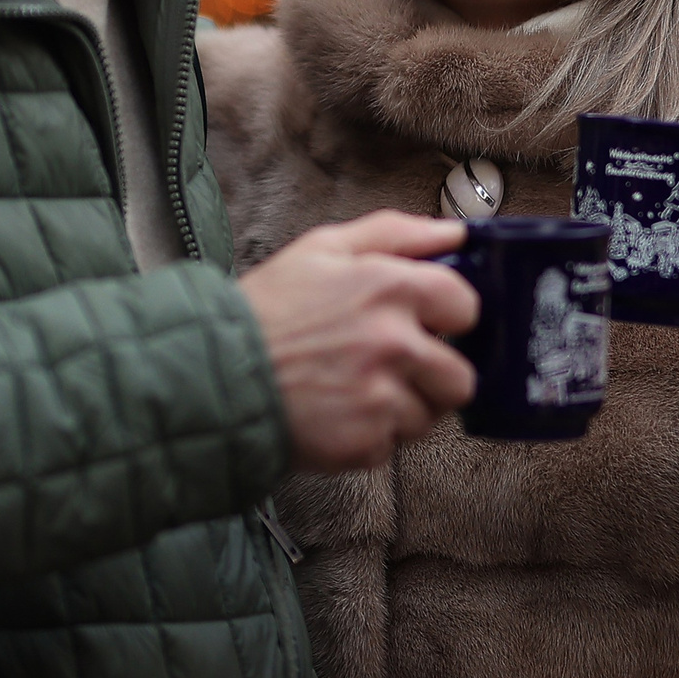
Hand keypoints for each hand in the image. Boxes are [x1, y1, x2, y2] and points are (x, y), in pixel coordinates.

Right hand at [238, 210, 479, 471]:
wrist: (211, 374)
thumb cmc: (265, 311)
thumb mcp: (321, 249)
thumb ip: (394, 233)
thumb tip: (454, 232)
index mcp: (388, 287)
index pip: (466, 305)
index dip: (450, 317)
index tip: (431, 325)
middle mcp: (393, 342)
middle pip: (460, 375)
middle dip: (434, 376)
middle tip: (396, 369)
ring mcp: (381, 396)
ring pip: (430, 415)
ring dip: (403, 409)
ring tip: (357, 392)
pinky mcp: (365, 441)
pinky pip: (393, 445)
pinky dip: (370, 436)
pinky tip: (337, 414)